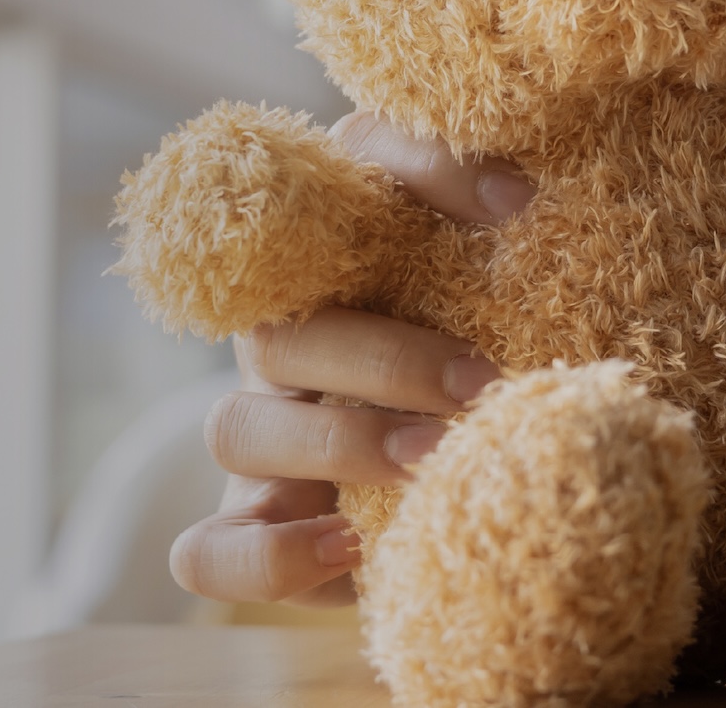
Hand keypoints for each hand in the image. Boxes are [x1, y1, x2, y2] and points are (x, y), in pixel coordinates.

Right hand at [169, 110, 532, 605]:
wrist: (473, 461)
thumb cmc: (499, 353)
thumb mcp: (515, 283)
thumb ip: (504, 218)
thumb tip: (515, 194)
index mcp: (338, 255)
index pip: (348, 172)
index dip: (422, 173)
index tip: (517, 204)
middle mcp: (283, 338)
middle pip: (279, 329)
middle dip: (386, 361)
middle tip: (484, 385)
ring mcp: (261, 436)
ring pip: (232, 428)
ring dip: (336, 444)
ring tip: (433, 463)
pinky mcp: (254, 530)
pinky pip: (208, 553)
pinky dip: (266, 554)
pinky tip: (348, 548)